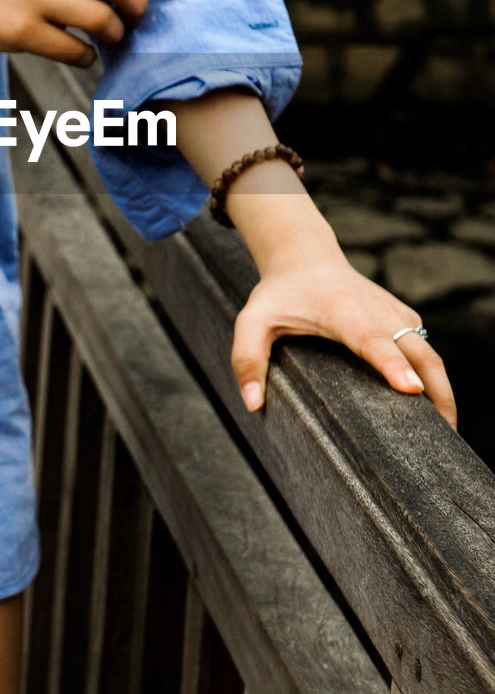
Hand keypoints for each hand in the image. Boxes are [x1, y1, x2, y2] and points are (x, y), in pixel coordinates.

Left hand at [231, 253, 456, 427]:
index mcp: (342, 312)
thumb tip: (252, 404)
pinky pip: (425, 348)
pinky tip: (432, 407)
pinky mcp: (403, 317)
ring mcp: (394, 313)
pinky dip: (434, 376)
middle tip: (445, 436)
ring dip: (443, 389)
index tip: (411, 390)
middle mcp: (377, 310)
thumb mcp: (252, 322)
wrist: (305, 258)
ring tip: (447, 432)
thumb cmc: (279, 294)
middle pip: (419, 352)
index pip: (373, 341)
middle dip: (438, 391)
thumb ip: (246, 359)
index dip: (393, 365)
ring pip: (430, 353)